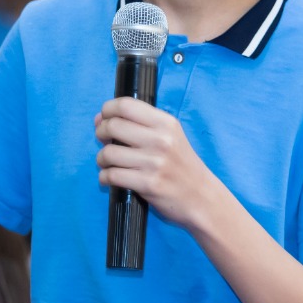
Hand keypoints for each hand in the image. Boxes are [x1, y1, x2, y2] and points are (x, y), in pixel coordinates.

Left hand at [94, 97, 218, 229]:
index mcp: (166, 123)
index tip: (103, 119)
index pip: (125, 105)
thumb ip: (141, 125)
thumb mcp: (171, 136)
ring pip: (108, 153)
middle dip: (100, 133)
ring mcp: (155, 163)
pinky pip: (112, 176)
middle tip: (104, 141)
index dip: (107, 110)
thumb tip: (101, 119)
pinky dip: (104, 178)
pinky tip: (109, 179)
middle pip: (113, 126)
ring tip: (107, 163)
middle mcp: (161, 140)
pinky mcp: (148, 184)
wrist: (201, 197)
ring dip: (101, 159)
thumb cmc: (181, 166)